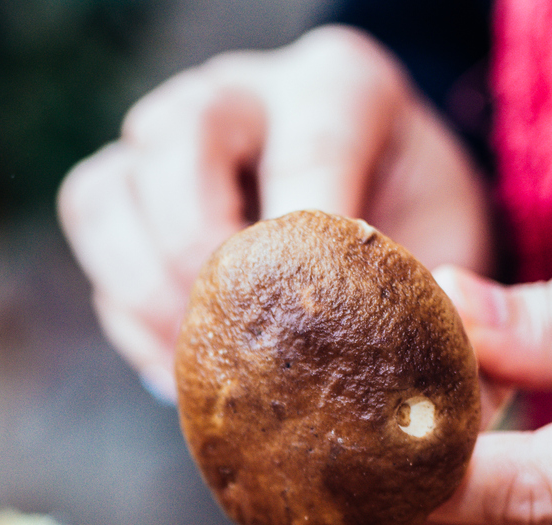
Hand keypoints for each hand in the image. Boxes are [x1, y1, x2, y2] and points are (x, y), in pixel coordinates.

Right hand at [58, 25, 493, 396]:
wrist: (374, 221)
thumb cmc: (414, 230)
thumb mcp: (456, 255)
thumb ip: (457, 320)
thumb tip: (430, 411)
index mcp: (338, 86)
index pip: (309, 147)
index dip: (303, 239)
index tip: (317, 321)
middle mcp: (240, 95)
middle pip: (176, 142)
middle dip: (199, 254)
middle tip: (236, 340)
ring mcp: (166, 139)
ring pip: (106, 190)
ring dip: (143, 289)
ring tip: (199, 364)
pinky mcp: (124, 194)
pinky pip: (94, 247)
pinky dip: (130, 318)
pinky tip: (183, 371)